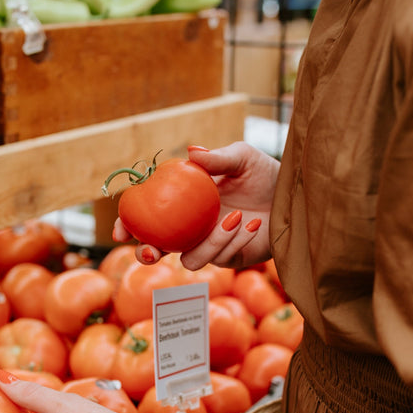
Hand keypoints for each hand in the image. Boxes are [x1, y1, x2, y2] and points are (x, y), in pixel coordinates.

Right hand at [113, 142, 279, 270]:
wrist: (292, 196)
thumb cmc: (264, 174)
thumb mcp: (242, 158)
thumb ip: (218, 158)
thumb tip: (192, 153)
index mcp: (183, 202)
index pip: (148, 215)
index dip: (129, 224)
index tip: (120, 230)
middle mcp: (190, 227)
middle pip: (157, 248)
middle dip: (147, 253)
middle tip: (151, 251)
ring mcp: (208, 246)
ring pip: (190, 259)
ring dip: (209, 242)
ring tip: (235, 216)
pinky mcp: (229, 259)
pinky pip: (220, 257)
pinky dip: (233, 240)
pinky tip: (251, 223)